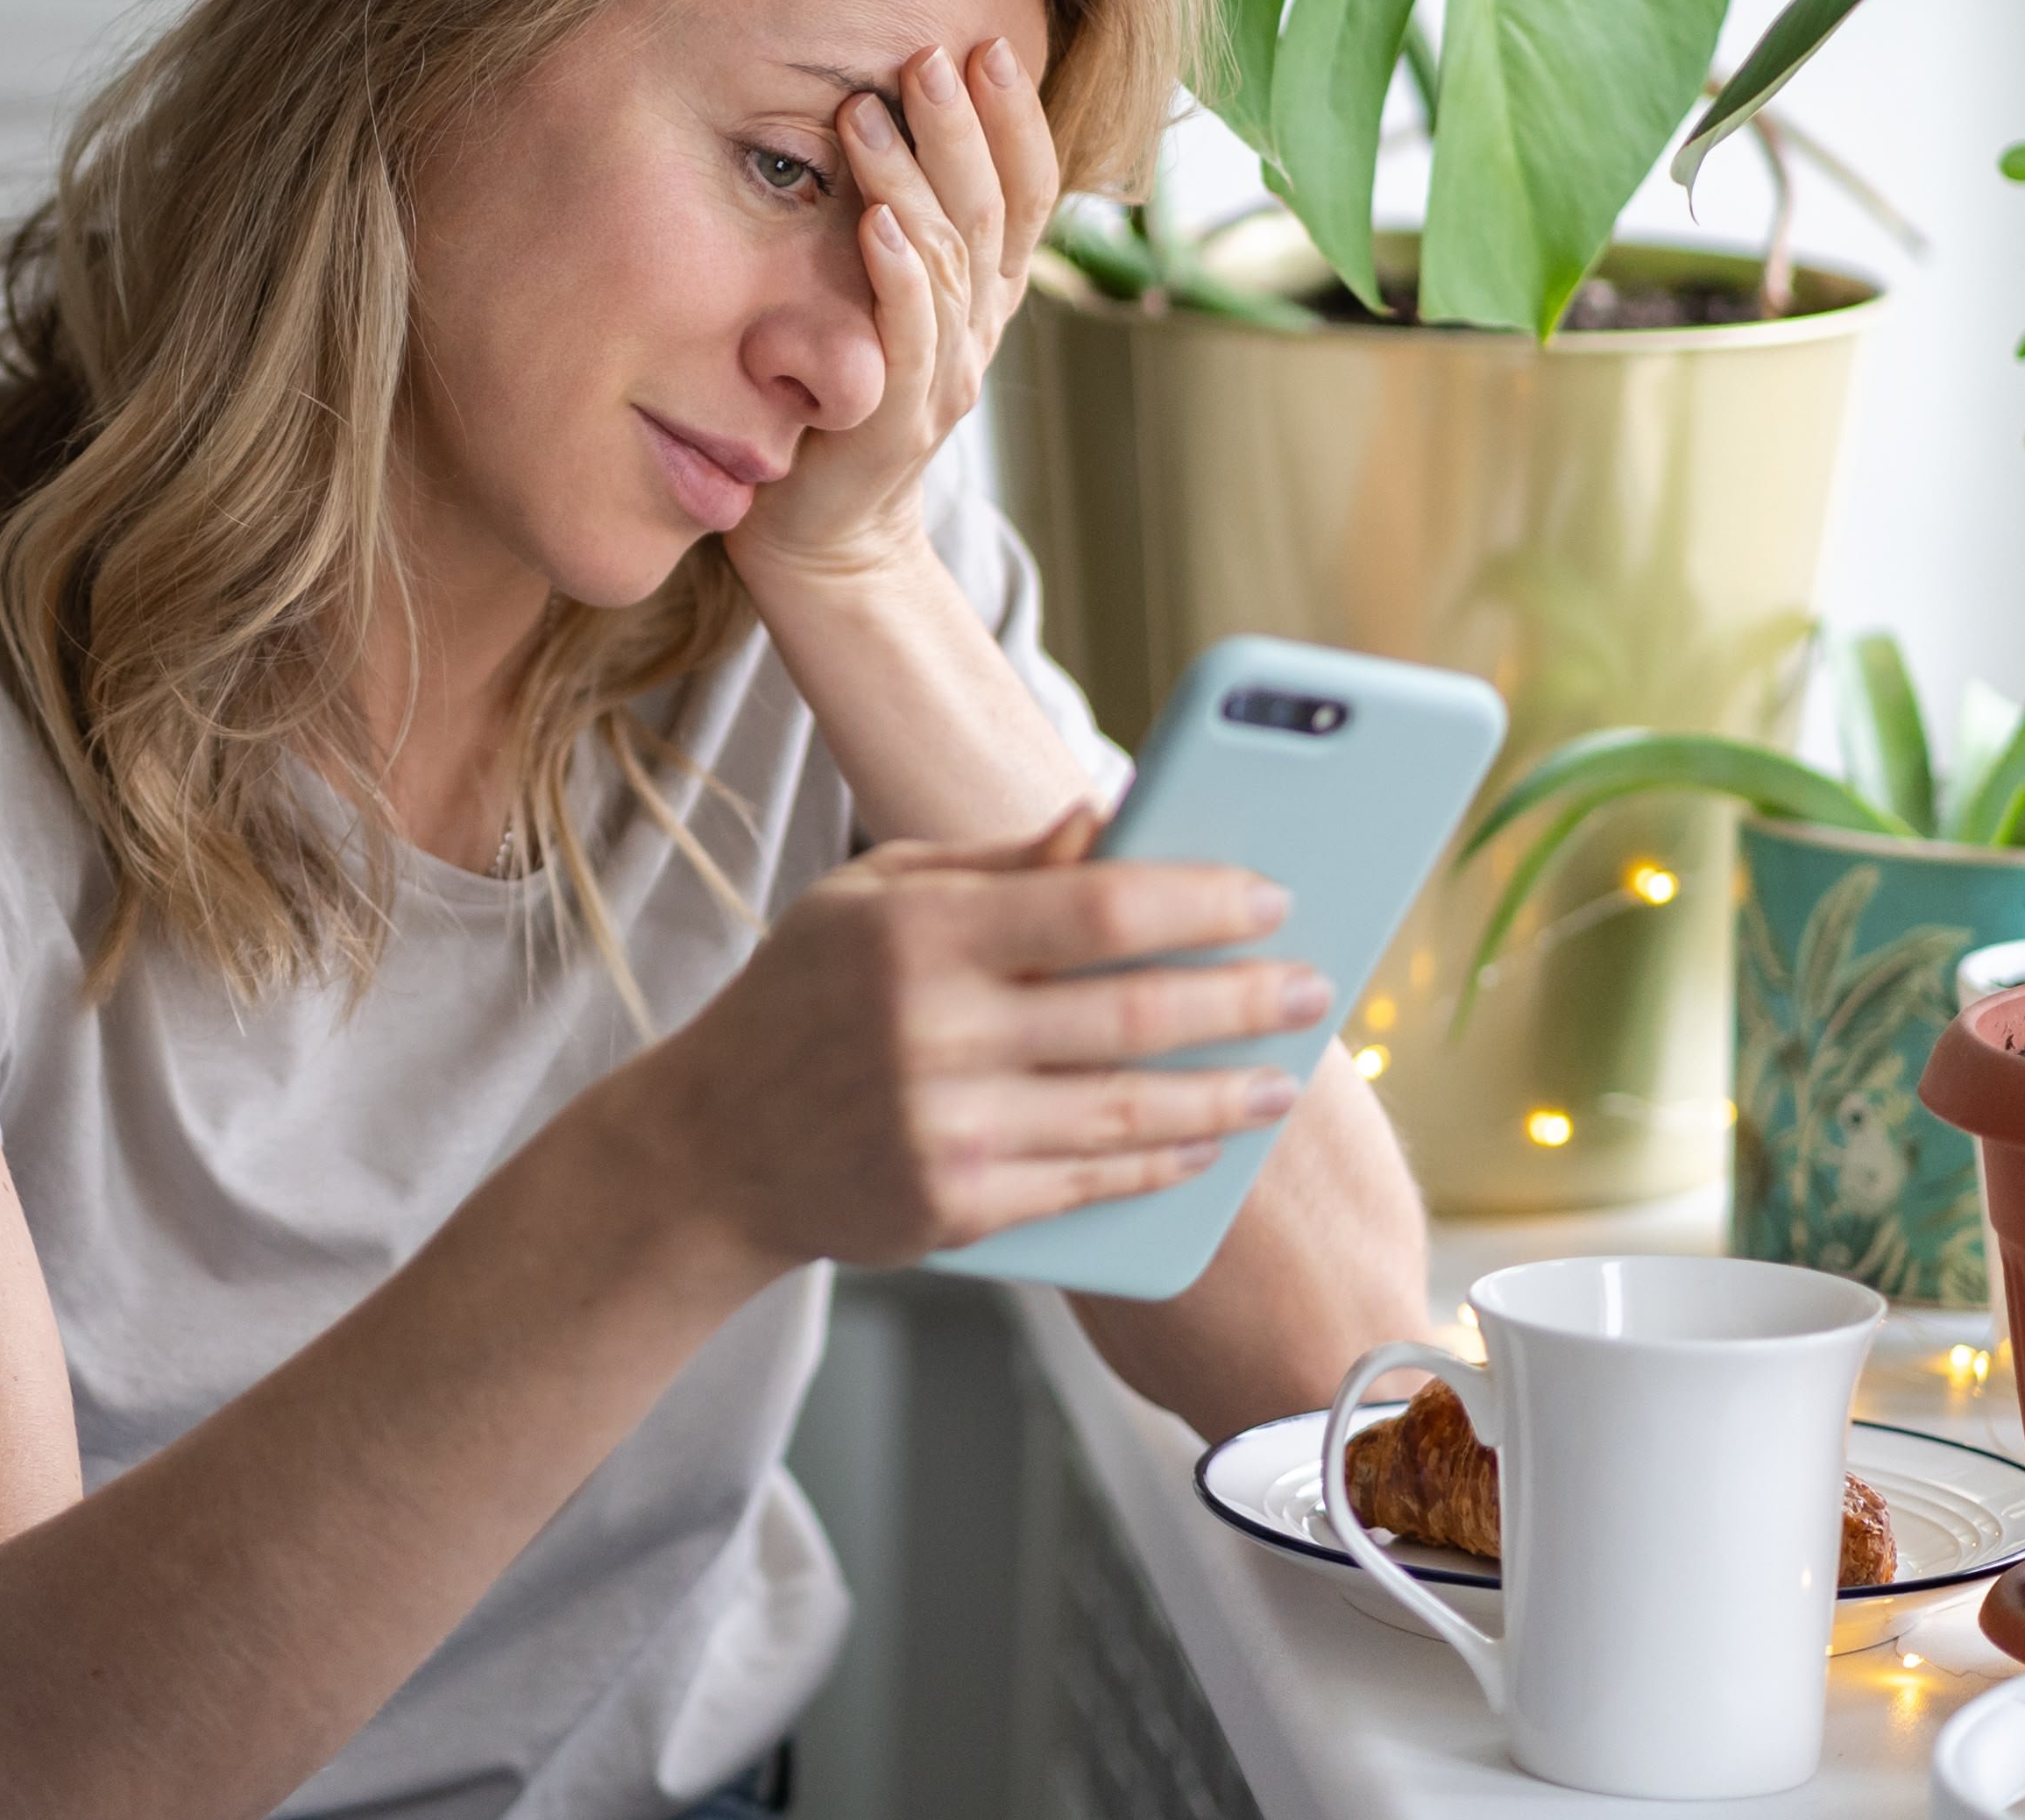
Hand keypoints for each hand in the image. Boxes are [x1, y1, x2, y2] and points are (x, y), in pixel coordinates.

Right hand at [613, 811, 1323, 1272]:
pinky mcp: (956, 1207)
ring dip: (1226, 1094)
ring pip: (1130, 1111)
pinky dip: (1162, 1160)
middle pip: (1134, 1012)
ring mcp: (947, 1128)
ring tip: (1283, 1076)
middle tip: (1313, 987)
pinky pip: (1091, 1182)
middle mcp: (934, 1030)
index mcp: (918, 931)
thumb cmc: (804, 998)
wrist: (712, 1146)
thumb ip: (990, 863)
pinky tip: (1208, 1139)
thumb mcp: (869, 899)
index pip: (1098, 906)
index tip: (1272, 897)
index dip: (1200, 903)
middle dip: (1245, 999)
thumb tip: (1110, 817)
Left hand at [730, 37, 1058, 587]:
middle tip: (928, 54)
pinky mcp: (897, 421)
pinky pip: (908, 339)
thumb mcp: (879, 307)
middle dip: (964, 126)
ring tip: (868, 113)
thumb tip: (871, 122)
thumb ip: (898, 236)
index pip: (1025, 194)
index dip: (1015, 121)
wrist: (825, 536)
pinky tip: (874, 224)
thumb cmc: (837, 404)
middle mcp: (978, 329)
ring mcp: (945, 376)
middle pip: (991, 211)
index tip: (987, 45)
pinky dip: (898, 277)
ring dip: (911, 181)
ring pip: (948, 261)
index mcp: (982, 296)